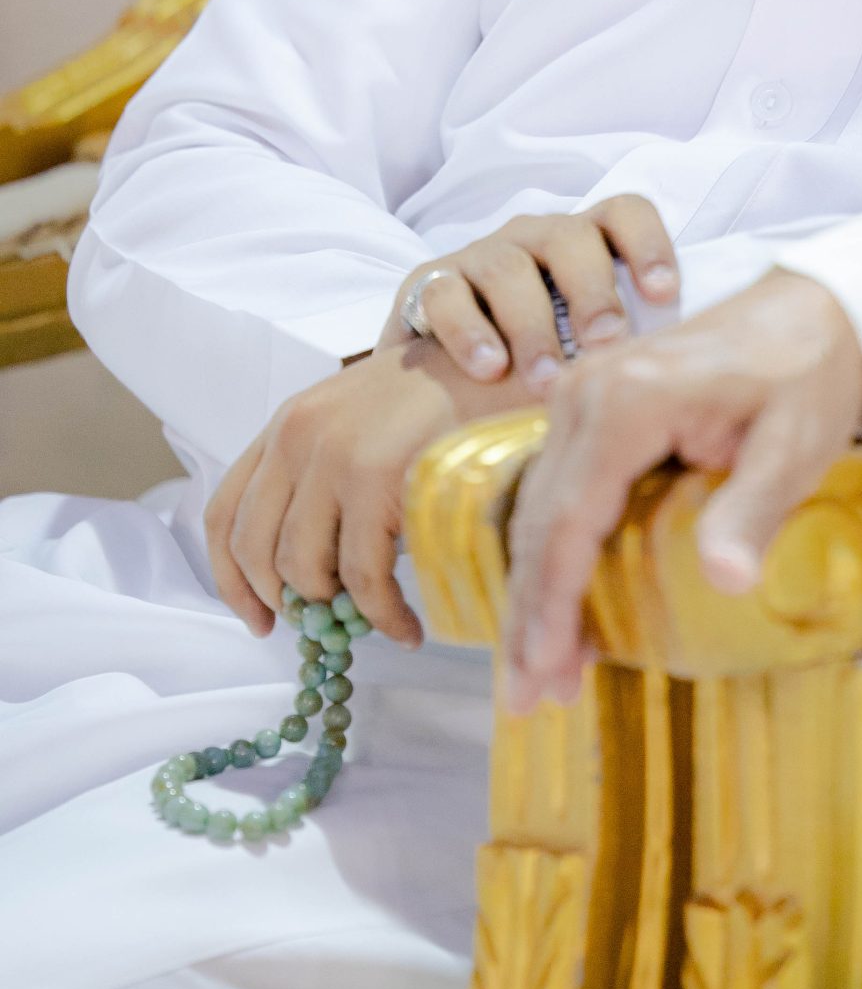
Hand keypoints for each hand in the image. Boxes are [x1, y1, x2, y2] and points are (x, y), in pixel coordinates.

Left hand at [206, 338, 510, 644]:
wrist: (510, 358)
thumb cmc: (450, 397)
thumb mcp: (367, 422)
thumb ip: (329, 478)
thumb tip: (318, 573)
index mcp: (290, 422)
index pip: (225, 512)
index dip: (232, 578)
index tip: (258, 620)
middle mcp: (298, 435)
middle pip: (256, 549)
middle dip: (284, 603)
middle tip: (324, 630)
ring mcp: (335, 456)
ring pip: (305, 569)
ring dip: (339, 614)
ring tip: (379, 623)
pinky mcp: (376, 478)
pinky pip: (363, 577)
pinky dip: (382, 617)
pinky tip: (408, 627)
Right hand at [384, 199, 678, 390]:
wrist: (446, 372)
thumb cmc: (545, 354)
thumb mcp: (590, 342)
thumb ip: (630, 342)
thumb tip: (680, 372)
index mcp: (586, 240)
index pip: (625, 213)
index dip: (650, 245)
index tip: (666, 296)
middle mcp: (535, 236)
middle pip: (570, 238)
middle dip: (593, 292)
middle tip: (607, 344)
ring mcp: (481, 256)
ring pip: (509, 268)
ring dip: (532, 326)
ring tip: (548, 379)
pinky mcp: (429, 285)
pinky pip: (444, 295)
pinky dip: (468, 333)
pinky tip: (490, 370)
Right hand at [504, 269, 861, 713]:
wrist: (818, 307)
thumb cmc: (808, 374)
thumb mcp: (796, 444)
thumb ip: (753, 510)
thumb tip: (724, 582)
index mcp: (626, 402)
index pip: (568, 522)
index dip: (551, 606)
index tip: (543, 675)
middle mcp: (586, 391)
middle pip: (538, 521)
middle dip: (529, 616)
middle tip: (526, 700)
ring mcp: (583, 391)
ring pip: (537, 507)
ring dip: (533, 591)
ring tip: (537, 671)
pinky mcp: (594, 402)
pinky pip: (557, 487)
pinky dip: (551, 552)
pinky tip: (560, 606)